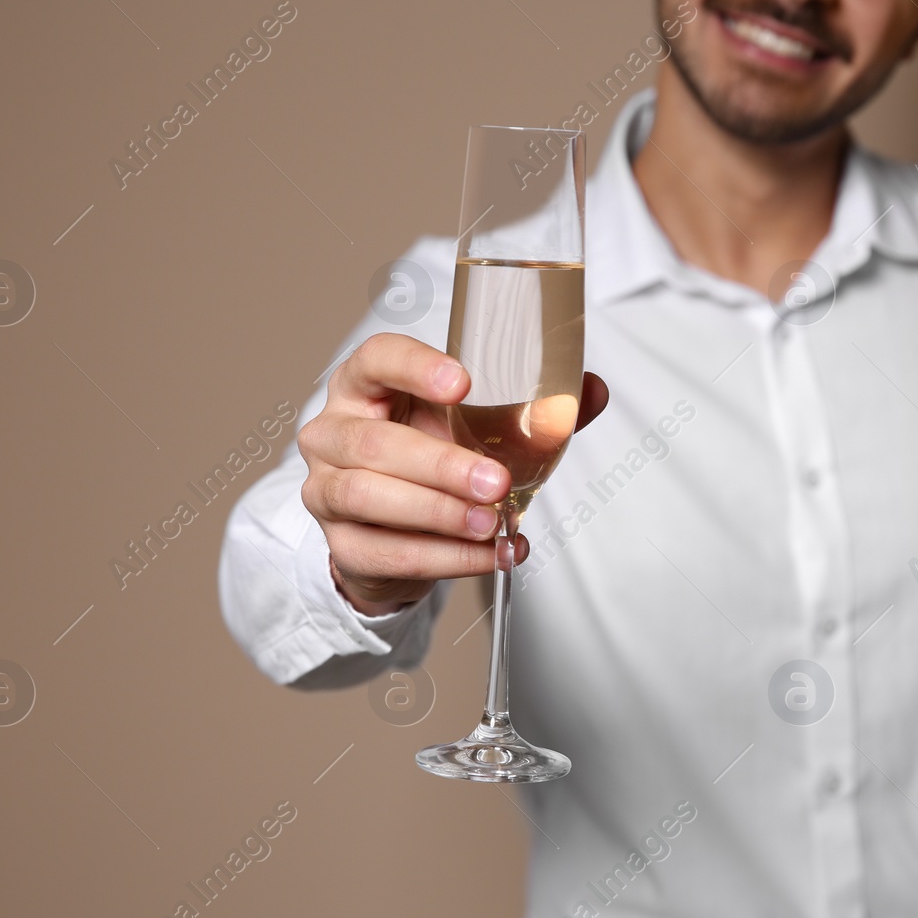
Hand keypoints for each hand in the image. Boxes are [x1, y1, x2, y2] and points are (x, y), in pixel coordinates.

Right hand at [298, 332, 608, 615]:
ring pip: (368, 496)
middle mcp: (333, 432)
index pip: (377, 358)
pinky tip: (488, 554)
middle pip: (374, 442)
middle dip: (441, 465)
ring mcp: (326, 490)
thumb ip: (530, 408)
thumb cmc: (434, 457)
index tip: (463, 382)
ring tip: (492, 523)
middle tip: (496, 481)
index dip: (414, 367)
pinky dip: (445, 558)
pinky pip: (387, 553)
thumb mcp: (476, 426)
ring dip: (439, 513)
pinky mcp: (342, 545)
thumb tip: (591, 391)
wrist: (400, 531)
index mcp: (365, 385)